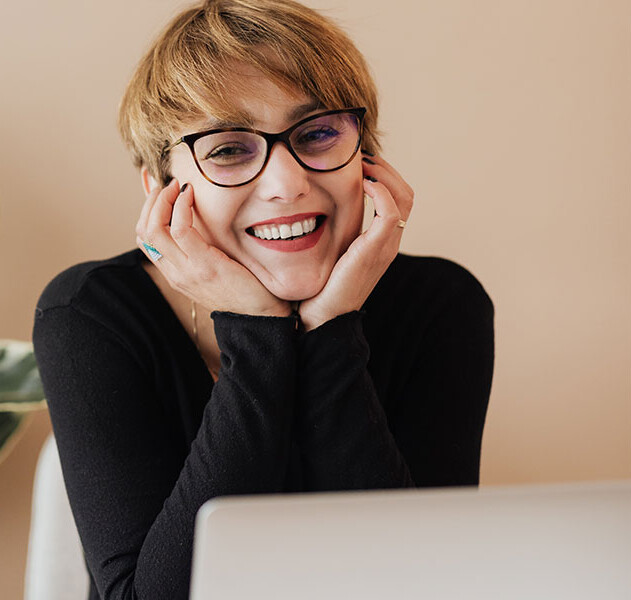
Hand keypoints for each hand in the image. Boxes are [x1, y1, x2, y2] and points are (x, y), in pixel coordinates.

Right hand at [136, 179, 290, 316]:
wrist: (261, 314)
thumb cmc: (243, 287)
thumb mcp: (214, 267)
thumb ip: (201, 250)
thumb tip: (197, 221)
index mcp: (175, 274)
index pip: (144, 239)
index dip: (146, 210)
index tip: (160, 191)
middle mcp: (175, 273)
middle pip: (143, 231)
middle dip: (151, 201)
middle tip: (168, 185)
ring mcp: (187, 271)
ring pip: (154, 229)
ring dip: (163, 200)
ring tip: (177, 186)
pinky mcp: (204, 266)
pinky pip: (180, 230)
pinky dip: (181, 207)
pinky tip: (191, 195)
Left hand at [298, 154, 413, 330]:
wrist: (322, 317)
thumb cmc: (321, 287)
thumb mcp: (332, 252)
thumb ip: (336, 231)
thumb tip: (316, 206)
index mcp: (382, 242)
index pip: (399, 198)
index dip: (384, 175)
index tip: (360, 163)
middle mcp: (389, 243)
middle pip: (407, 193)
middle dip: (387, 169)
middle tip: (362, 157)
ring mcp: (386, 247)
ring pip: (404, 198)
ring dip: (385, 174)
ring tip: (363, 165)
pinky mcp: (375, 251)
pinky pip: (391, 212)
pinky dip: (381, 191)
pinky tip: (362, 183)